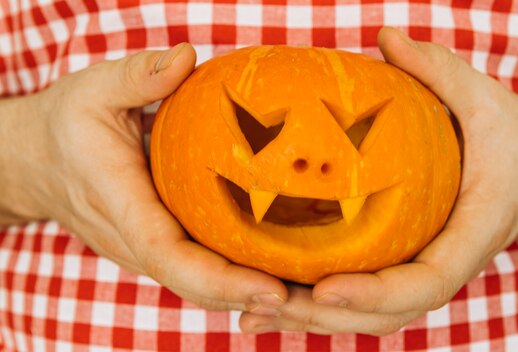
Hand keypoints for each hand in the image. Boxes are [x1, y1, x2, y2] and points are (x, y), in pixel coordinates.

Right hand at [0, 44, 286, 310]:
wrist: (35, 160)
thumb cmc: (67, 122)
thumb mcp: (95, 88)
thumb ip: (139, 75)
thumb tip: (187, 57)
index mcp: (119, 202)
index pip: (168, 254)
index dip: (220, 278)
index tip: (269, 288)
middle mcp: (130, 239)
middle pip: (192, 283)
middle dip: (246, 297)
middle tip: (304, 297)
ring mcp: (140, 248)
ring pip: (194, 284)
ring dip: (244, 294)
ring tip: (299, 293)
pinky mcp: (151, 245)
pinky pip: (192, 269)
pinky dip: (230, 279)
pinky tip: (269, 273)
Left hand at [239, 27, 517, 334]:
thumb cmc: (510, 138)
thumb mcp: (484, 97)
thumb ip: (438, 70)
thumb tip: (386, 35)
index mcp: (472, 233)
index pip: (427, 281)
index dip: (376, 293)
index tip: (324, 288)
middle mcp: (446, 264)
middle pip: (387, 314)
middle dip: (326, 317)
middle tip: (264, 305)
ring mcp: (424, 270)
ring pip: (370, 316)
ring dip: (313, 320)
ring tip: (252, 313)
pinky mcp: (406, 265)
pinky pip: (364, 297)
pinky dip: (318, 307)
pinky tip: (270, 304)